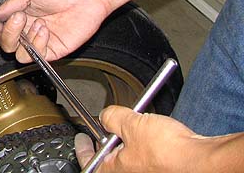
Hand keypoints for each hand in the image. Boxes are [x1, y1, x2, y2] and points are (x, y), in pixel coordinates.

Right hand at [0, 0, 111, 62]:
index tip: (0, 20)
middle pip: (5, 44)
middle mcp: (27, 30)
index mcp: (19, 15)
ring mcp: (39, 41)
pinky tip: (45, 30)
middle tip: (18, 18)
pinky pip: (36, 57)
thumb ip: (10, 4)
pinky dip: (38, 44)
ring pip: (18, 55)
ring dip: (24, 39)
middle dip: (8, 33)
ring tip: (37, 23)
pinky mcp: (52, 51)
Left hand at [75, 106, 203, 171]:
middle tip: (109, 127)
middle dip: (109, 141)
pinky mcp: (162, 171)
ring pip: (131, 158)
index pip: (89, 163)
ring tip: (136, 126)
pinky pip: (148, 158)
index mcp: (114, 171)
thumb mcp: (131, 123)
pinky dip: (146, 145)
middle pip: (110, 159)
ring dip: (130, 141)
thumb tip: (106, 115)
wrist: (201, 161)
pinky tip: (154, 133)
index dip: (82, 148)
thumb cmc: (168, 151)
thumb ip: (112, 117)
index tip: (81, 139)